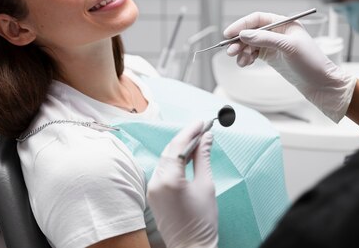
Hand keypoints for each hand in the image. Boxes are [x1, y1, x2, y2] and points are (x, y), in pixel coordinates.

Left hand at [147, 121, 217, 247]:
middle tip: (202, 128)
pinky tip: (186, 156)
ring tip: (197, 140)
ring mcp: (152, 189)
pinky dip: (174, 160)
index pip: (178, 146)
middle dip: (185, 138)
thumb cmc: (202, 221)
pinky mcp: (153, 194)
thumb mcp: (206, 185)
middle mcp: (156, 182)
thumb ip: (203, 158)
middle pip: (169, 150)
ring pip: (164, 159)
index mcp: (169, 180)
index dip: (191, 131)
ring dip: (179, 148)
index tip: (202, 122)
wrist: (191, 247)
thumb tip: (206, 137)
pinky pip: (162, 170)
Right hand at [223, 12, 355, 122]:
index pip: (257, 19)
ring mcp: (274, 45)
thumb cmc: (312, 63)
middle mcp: (278, 32)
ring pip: (250, 44)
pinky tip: (245, 64)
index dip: (242, 24)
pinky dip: (247, 58)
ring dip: (242, 52)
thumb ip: (265, 39)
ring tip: (240, 61)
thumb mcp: (288, 47)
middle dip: (239, 41)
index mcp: (284, 23)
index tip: (229, 33)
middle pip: (251, 32)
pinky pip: (253, 54)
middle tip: (231, 51)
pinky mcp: (272, 57)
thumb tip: (244, 34)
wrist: (321, 84)